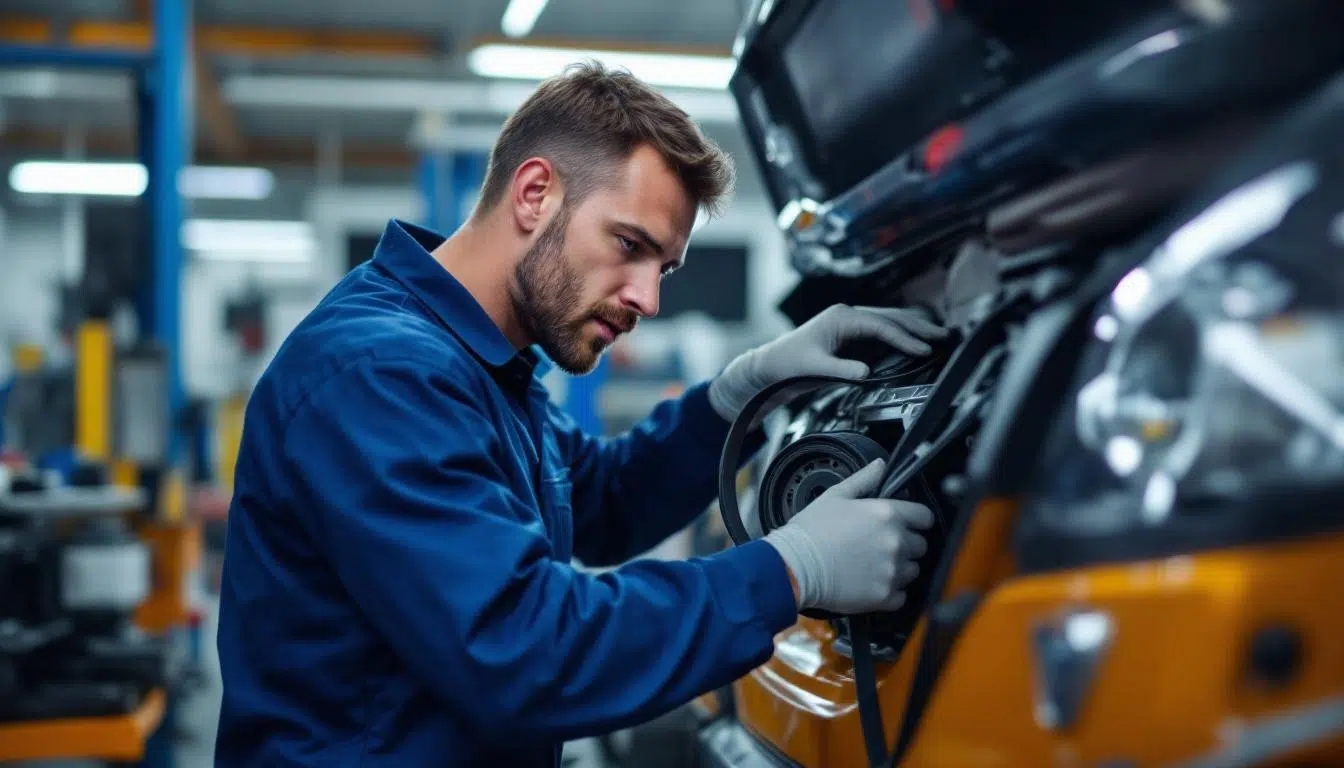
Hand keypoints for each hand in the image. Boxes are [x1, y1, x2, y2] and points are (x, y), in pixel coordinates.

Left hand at [708, 304, 947, 420]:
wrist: (771, 364)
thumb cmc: (787, 363)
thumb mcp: (815, 369)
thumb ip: (842, 371)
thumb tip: (866, 374)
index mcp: (840, 318)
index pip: (880, 325)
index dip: (904, 338)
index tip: (922, 349)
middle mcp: (847, 315)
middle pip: (890, 317)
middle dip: (918, 326)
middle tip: (943, 335)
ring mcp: (849, 322)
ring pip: (888, 320)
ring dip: (912, 327)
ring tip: (937, 334)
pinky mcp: (850, 333)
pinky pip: (881, 329)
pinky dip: (900, 333)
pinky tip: (914, 339)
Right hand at [763, 459, 934, 614]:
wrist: (795, 566)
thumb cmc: (811, 531)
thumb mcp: (835, 495)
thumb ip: (863, 479)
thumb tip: (880, 466)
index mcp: (887, 514)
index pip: (925, 517)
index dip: (917, 520)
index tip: (909, 525)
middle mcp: (896, 542)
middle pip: (920, 546)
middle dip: (906, 545)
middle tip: (882, 546)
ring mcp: (892, 571)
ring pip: (912, 571)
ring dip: (899, 569)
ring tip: (874, 566)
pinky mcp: (884, 596)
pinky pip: (901, 596)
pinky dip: (890, 592)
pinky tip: (871, 583)